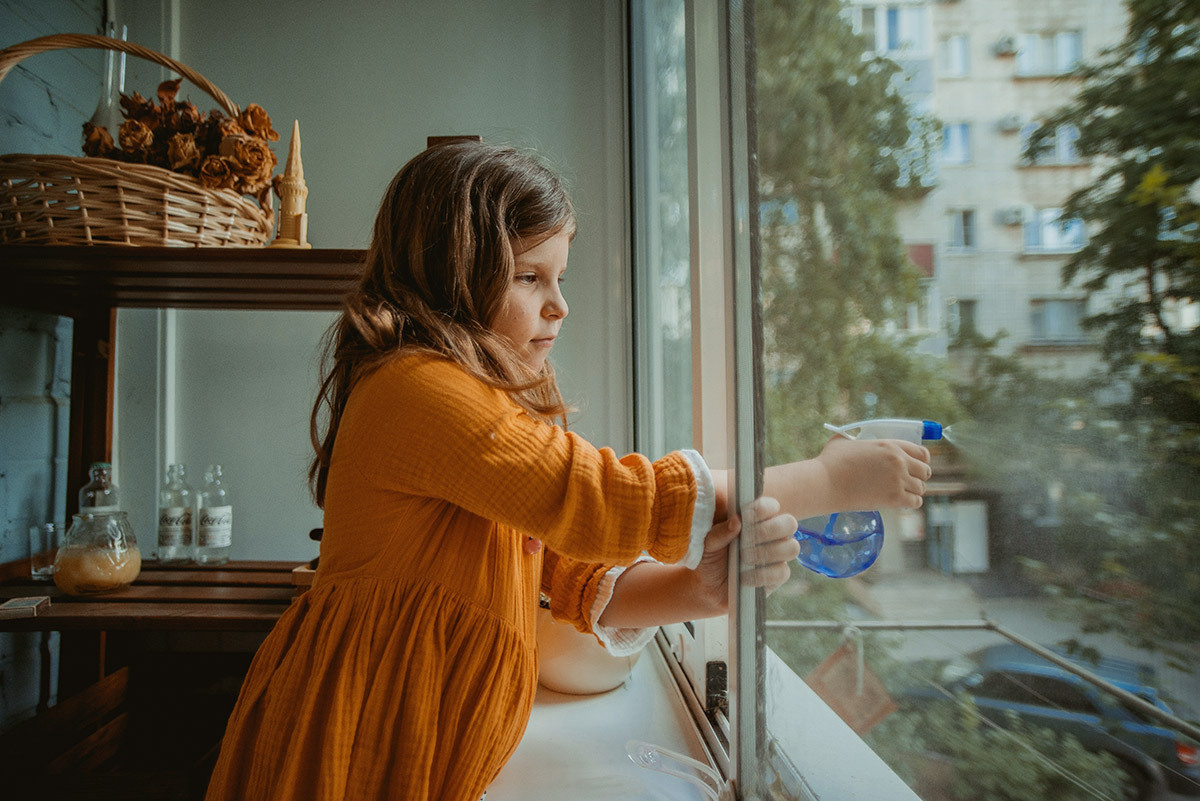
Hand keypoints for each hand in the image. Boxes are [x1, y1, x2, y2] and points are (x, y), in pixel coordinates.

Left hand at [693, 497, 800, 610]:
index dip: (763, 508)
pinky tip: (745, 577)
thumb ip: (718, 532)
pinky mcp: (778, 576)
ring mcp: (778, 555)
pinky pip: (782, 572)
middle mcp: (772, 533)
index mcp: (756, 517)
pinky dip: (762, 575)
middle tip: (746, 540)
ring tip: (744, 559)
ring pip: (791, 547)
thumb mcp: (706, 542)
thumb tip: (736, 521)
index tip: (746, 515)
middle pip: (789, 523)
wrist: (708, 584)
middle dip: (768, 530)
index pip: (771, 505)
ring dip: (766, 553)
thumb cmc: (710, 556)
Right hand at [815, 435, 930, 510]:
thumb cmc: (830, 462)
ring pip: (921, 488)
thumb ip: (855, 437)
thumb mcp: (844, 441)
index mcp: (890, 445)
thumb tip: (853, 437)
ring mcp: (897, 480)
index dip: (922, 460)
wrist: (825, 482)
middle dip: (919, 476)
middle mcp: (898, 461)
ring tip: (903, 492)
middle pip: (925, 471)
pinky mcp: (893, 498)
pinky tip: (902, 502)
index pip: (922, 452)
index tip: (916, 466)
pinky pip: (916, 502)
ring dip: (914, 491)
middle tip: (909, 481)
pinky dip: (911, 503)